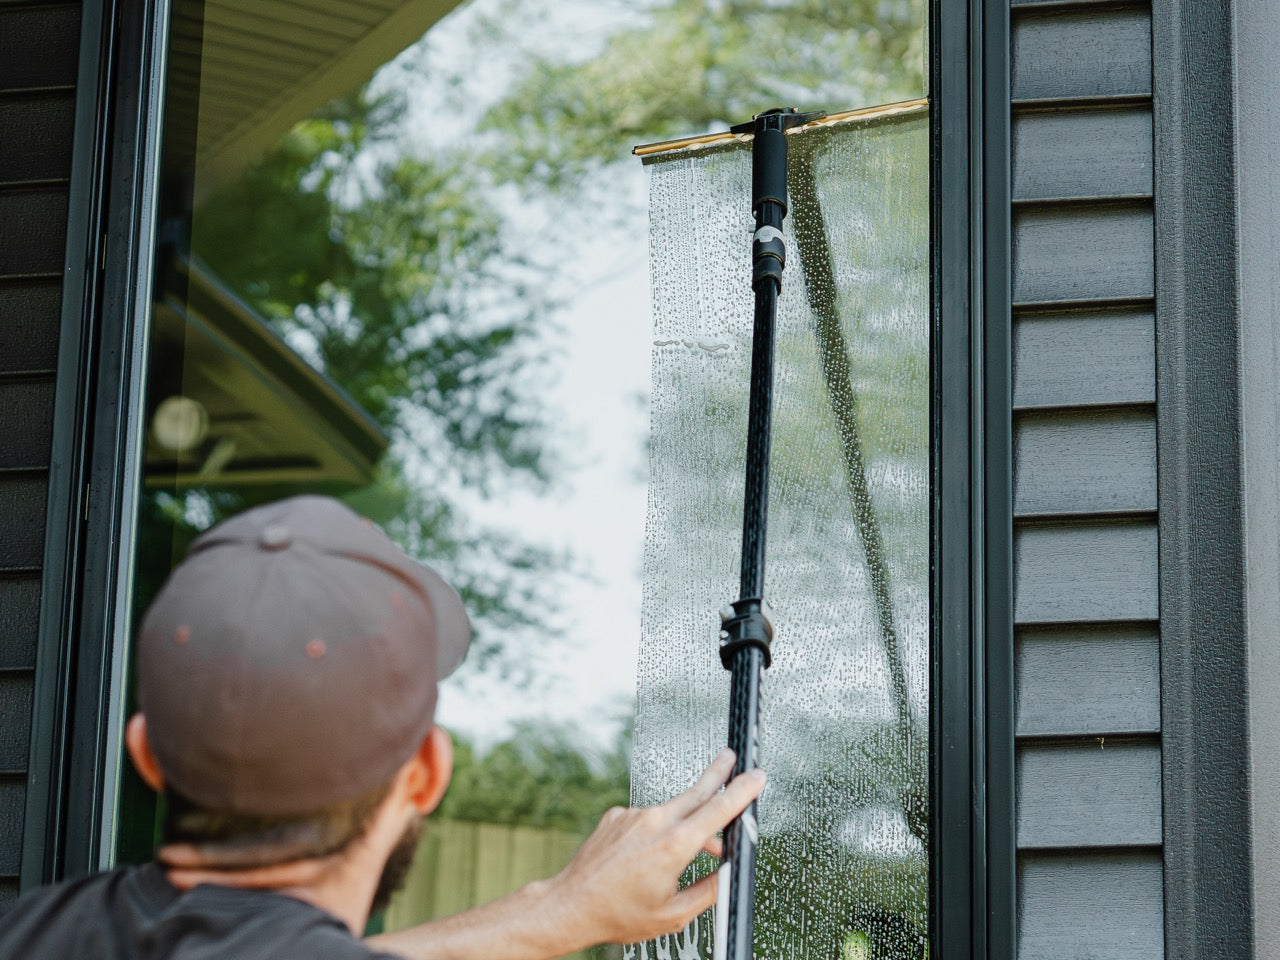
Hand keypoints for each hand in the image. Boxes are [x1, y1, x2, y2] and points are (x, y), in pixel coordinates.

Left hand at [537, 748, 765, 946]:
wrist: (571, 905)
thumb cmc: (617, 914)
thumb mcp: (673, 915)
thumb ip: (706, 891)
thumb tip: (726, 874)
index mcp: (672, 847)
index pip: (717, 811)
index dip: (741, 791)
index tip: (755, 776)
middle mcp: (653, 823)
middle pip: (696, 792)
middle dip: (718, 773)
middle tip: (731, 758)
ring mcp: (633, 816)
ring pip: (672, 811)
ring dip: (688, 822)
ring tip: (696, 847)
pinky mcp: (616, 815)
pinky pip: (646, 818)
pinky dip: (657, 831)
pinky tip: (647, 856)